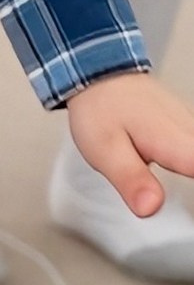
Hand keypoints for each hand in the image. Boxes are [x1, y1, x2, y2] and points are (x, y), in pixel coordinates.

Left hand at [63, 68, 193, 217]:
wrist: (99, 76)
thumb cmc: (101, 111)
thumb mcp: (107, 151)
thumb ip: (133, 180)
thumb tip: (151, 208)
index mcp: (179, 145)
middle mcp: (192, 134)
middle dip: (192, 180)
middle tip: (170, 199)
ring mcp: (192, 128)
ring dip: (191, 169)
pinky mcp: (187, 128)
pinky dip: (190, 163)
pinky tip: (181, 170)